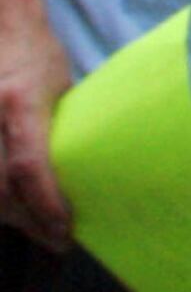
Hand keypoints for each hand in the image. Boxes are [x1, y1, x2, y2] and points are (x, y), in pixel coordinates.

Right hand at [0, 0, 72, 249]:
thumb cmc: (34, 54)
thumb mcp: (60, 87)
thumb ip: (60, 129)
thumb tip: (82, 173)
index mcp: (21, 103)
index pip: (31, 168)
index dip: (47, 206)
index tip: (66, 230)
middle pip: (2, 190)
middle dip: (30, 221)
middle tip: (58, 237)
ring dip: (10, 216)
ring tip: (38, 226)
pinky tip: (12, 207)